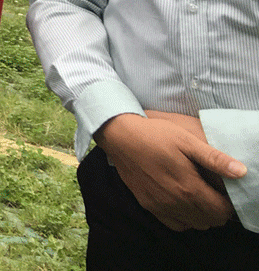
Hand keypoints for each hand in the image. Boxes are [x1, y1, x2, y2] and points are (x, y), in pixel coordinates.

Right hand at [96, 112, 244, 229]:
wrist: (120, 136)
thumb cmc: (155, 135)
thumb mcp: (187, 140)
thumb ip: (215, 158)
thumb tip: (241, 171)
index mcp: (189, 188)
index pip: (222, 211)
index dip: (229, 203)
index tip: (225, 191)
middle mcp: (176, 203)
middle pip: (211, 221)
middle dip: (218, 210)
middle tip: (214, 192)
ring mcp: (161, 206)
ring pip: (195, 225)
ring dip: (202, 216)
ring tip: (200, 197)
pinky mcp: (148, 205)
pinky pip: (176, 224)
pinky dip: (185, 219)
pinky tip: (183, 203)